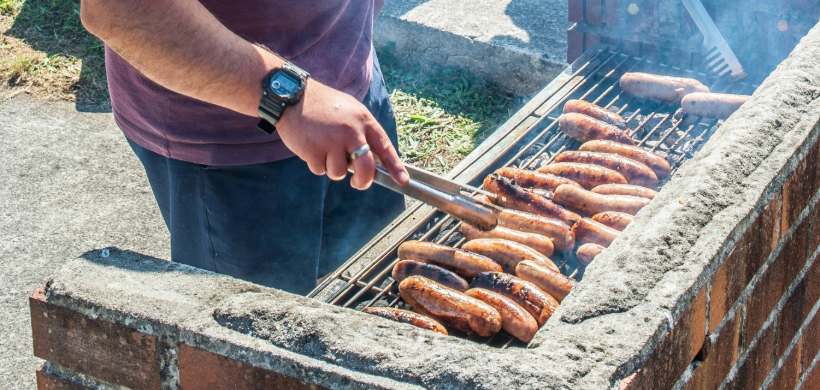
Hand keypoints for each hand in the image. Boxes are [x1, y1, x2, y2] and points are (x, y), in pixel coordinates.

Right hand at [275, 80, 408, 189]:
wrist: (292, 95)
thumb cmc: (324, 106)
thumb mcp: (351, 112)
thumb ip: (362, 133)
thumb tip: (372, 163)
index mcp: (363, 120)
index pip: (384, 146)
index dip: (395, 166)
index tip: (402, 180)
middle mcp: (350, 131)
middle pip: (365, 168)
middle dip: (363, 181)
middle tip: (357, 183)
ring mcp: (331, 141)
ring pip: (339, 173)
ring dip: (332, 168)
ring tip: (324, 148)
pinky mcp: (313, 150)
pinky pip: (319, 170)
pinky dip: (315, 164)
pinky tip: (311, 146)